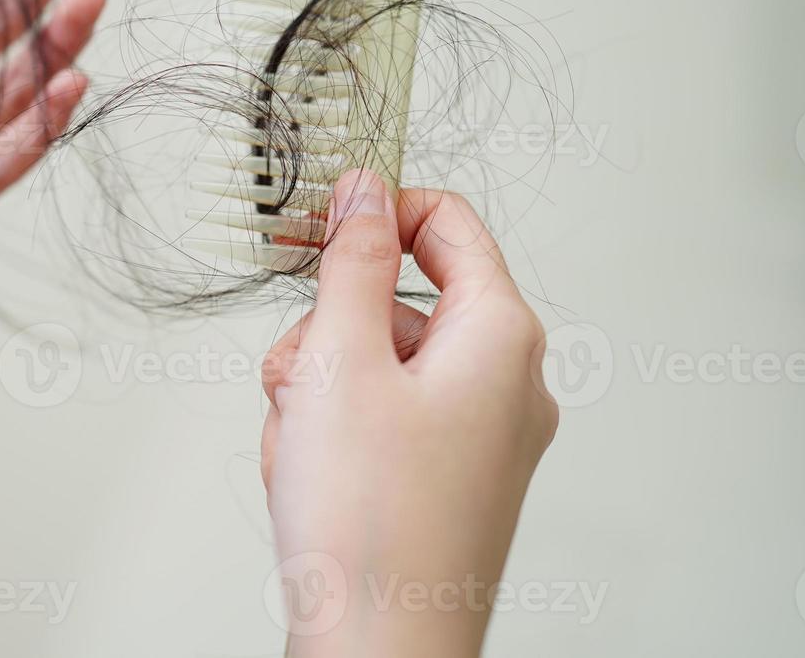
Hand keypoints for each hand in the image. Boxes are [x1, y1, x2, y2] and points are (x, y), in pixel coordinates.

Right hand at [259, 170, 558, 657]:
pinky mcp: (448, 476)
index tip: (317, 230)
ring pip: (380, 360)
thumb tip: (365, 192)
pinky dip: (335, 428)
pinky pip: (382, 416)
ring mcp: (480, 434)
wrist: (377, 647)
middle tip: (298, 372)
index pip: (446, 222)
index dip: (375, 214)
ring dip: (320, 383)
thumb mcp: (341, 358)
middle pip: (401, 299)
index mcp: (501, 337)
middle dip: (329, 325)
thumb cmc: (373, 523)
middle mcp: (506, 382)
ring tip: (300, 437)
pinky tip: (310, 469)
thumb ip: (353, 260)